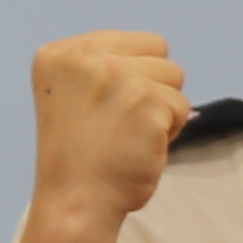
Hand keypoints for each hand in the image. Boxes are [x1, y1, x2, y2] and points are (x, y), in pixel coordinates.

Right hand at [26, 30, 188, 231]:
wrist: (76, 202)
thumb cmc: (79, 158)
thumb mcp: (74, 95)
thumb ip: (102, 69)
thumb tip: (155, 59)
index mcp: (60, 53)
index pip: (132, 41)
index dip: (134, 76)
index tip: (109, 110)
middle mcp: (85, 57)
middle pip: (157, 51)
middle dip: (152, 86)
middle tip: (123, 124)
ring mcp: (117, 75)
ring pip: (174, 76)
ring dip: (163, 109)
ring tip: (131, 135)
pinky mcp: (145, 99)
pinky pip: (182, 106)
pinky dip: (171, 131)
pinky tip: (141, 147)